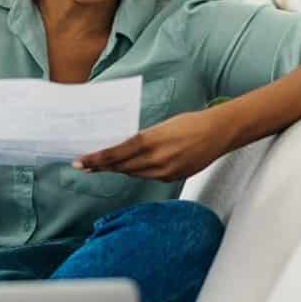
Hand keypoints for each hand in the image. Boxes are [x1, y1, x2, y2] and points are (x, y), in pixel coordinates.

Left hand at [72, 109, 229, 182]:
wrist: (219, 133)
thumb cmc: (190, 123)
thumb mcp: (161, 127)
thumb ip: (142, 140)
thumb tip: (123, 149)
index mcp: (151, 141)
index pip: (116, 153)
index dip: (97, 159)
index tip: (81, 162)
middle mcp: (156, 160)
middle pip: (121, 167)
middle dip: (101, 167)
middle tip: (83, 166)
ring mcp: (166, 172)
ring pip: (134, 174)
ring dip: (118, 170)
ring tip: (101, 167)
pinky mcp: (174, 178)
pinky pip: (149, 177)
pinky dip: (138, 172)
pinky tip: (130, 167)